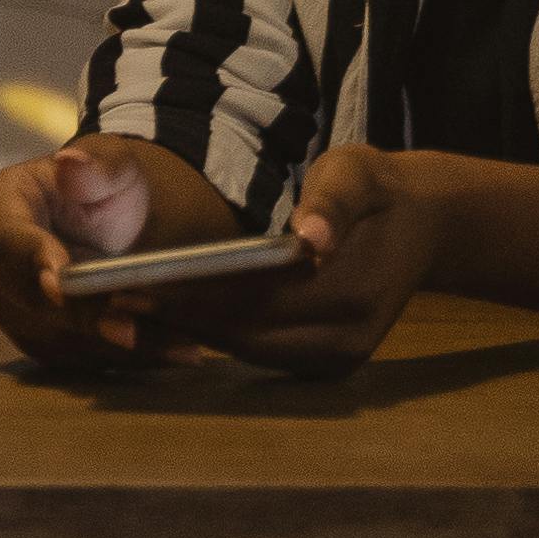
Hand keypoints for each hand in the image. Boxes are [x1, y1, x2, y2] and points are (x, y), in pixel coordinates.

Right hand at [0, 133, 236, 368]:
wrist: (106, 225)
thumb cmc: (103, 188)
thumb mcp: (114, 166)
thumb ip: (99, 167)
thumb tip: (71, 165)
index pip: (6, 236)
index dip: (31, 260)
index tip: (60, 284)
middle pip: (25, 296)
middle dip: (81, 315)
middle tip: (131, 329)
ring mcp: (3, 302)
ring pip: (51, 336)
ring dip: (111, 344)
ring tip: (178, 345)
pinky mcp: (30, 335)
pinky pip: (72, 358)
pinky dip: (122, 359)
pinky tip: (172, 353)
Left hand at [137, 145, 442, 379]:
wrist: (425, 225)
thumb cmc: (376, 190)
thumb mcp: (357, 174)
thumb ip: (333, 203)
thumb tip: (312, 240)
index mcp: (354, 291)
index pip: (255, 302)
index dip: (192, 297)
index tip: (133, 285)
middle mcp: (348, 337)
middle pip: (244, 334)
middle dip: (178, 318)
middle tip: (113, 299)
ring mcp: (340, 357)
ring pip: (247, 351)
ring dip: (192, 332)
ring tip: (130, 306)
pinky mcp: (331, 364)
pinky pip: (261, 354)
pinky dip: (219, 335)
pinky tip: (176, 314)